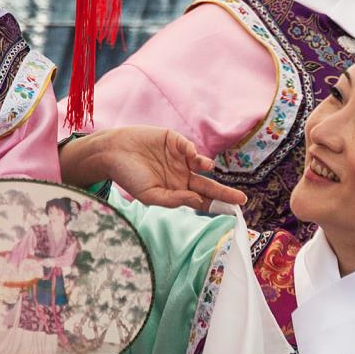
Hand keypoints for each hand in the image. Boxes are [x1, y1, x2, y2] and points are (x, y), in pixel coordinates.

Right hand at [64, 127, 247, 210]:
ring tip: (207, 167)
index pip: (202, 200)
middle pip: (208, 186)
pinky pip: (188, 147)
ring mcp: (179, 158)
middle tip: (242, 199)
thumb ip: (173, 200)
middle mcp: (182, 175)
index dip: (216, 206)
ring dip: (206, 167)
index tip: (232, 213)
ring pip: (201, 165)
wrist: (113, 152)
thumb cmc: (128, 177)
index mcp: (177, 191)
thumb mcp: (150, 195)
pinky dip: (192, 151)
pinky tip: (191, 155)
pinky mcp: (174, 141)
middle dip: (225, 193)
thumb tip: (198, 200)